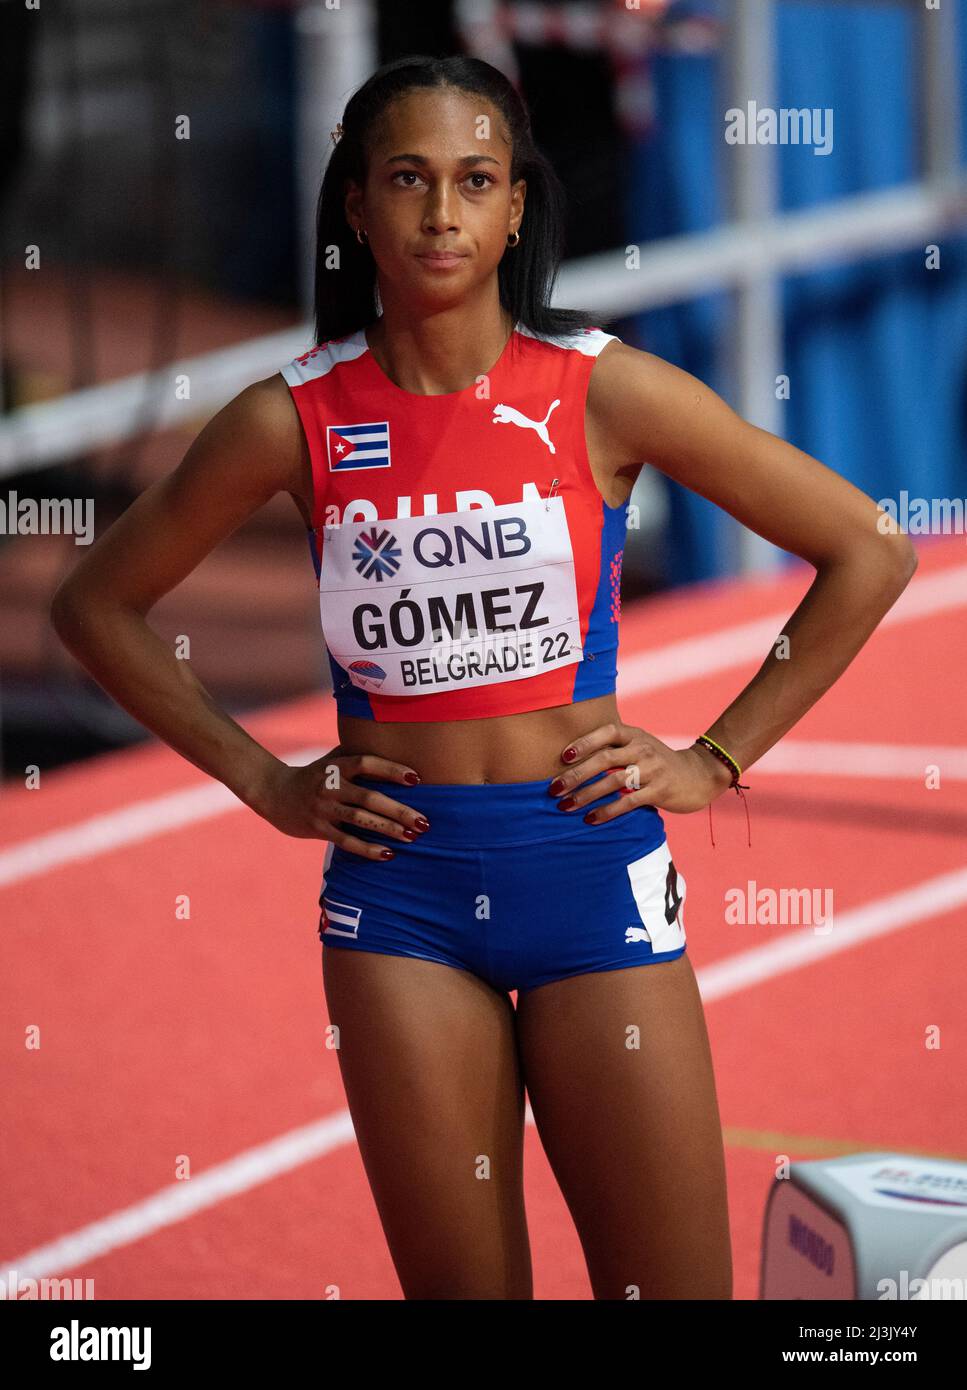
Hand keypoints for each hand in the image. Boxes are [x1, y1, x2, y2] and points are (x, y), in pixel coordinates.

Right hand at [250, 749, 429, 857]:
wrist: (273, 792)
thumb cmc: (313, 774)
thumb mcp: (331, 759)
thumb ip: (357, 753)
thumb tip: (393, 740)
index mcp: (336, 766)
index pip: (367, 763)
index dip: (391, 769)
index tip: (416, 779)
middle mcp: (330, 786)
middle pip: (369, 797)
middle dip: (399, 810)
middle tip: (424, 821)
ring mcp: (323, 808)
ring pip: (360, 820)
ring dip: (388, 829)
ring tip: (412, 837)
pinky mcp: (318, 828)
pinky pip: (346, 841)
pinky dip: (368, 849)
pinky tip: (388, 854)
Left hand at [548, 721, 734, 820]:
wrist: (698, 775)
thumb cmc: (657, 762)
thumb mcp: (639, 745)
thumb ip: (614, 747)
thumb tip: (571, 758)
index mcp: (634, 735)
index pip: (606, 732)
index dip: (584, 743)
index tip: (562, 757)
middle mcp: (642, 749)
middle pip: (604, 759)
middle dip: (575, 775)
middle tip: (553, 789)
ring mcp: (652, 770)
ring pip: (613, 782)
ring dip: (586, 795)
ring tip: (566, 807)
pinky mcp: (660, 791)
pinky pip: (628, 802)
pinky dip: (607, 811)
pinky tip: (591, 819)